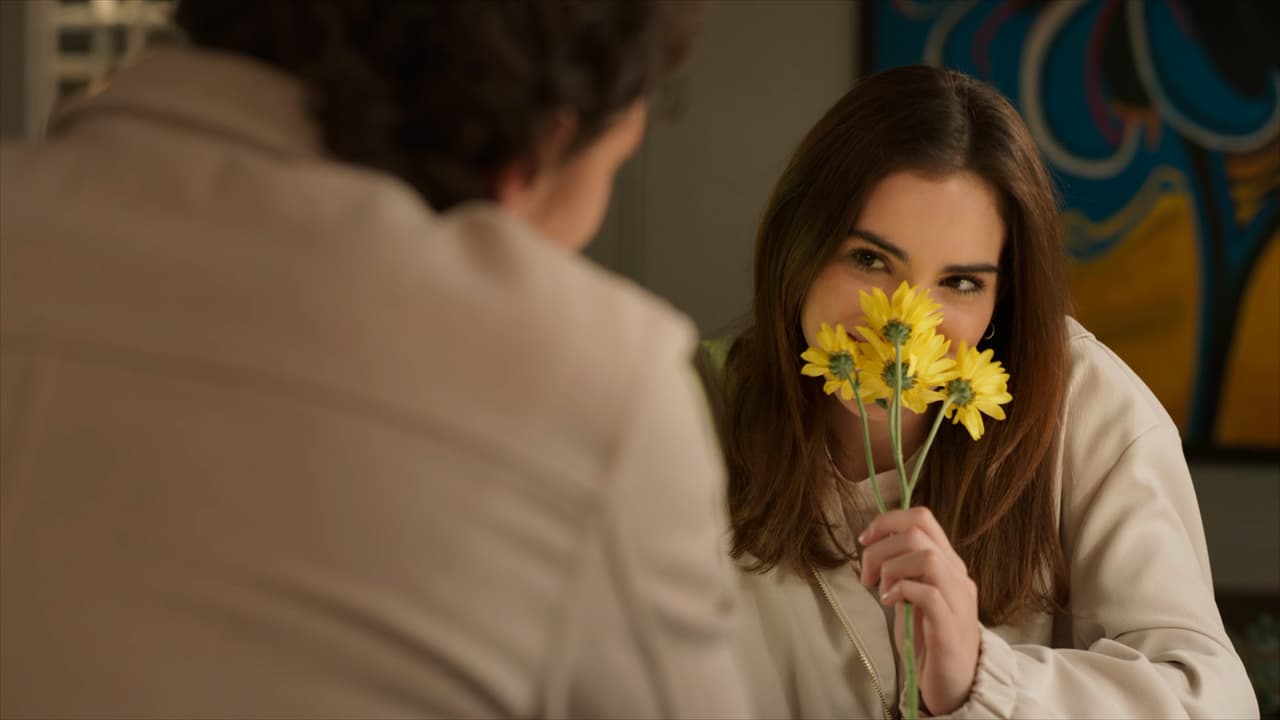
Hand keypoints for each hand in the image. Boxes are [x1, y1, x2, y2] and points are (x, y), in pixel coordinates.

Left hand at [858, 506, 979, 715]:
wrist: (954, 684)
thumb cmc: (928, 640)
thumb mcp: (912, 596)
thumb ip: (901, 570)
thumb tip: (873, 547)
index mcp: (947, 564)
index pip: (922, 518)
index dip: (887, 521)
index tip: (864, 541)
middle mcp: (957, 576)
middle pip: (917, 533)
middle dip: (880, 548)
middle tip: (867, 576)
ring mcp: (957, 600)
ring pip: (926, 557)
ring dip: (892, 568)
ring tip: (882, 591)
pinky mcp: (950, 626)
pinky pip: (928, 593)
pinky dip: (902, 591)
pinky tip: (891, 603)